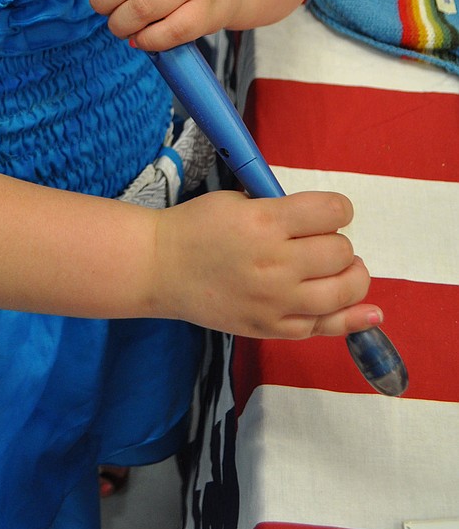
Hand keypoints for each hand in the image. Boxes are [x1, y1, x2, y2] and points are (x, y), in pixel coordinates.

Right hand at [154, 189, 380, 339]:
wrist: (161, 267)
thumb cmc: (198, 226)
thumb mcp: (239, 201)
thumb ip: (283, 210)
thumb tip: (327, 221)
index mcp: (265, 221)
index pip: (332, 212)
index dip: (338, 209)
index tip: (330, 213)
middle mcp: (276, 262)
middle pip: (341, 252)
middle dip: (336, 242)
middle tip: (317, 243)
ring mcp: (275, 300)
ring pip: (343, 290)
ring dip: (351, 277)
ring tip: (340, 271)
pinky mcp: (271, 327)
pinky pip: (325, 326)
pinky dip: (349, 317)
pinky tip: (367, 312)